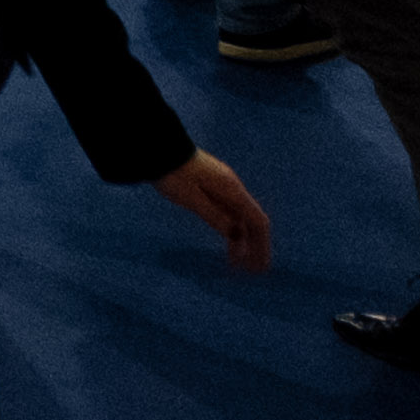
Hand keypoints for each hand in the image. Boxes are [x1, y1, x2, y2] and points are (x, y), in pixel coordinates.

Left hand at [152, 149, 271, 269]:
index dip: (262, 245)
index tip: (261, 266)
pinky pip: (227, 213)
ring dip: (241, 240)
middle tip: (252, 271)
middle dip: (254, 246)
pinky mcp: (210, 188)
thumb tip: (236, 236)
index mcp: (232, 190)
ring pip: (239, 218)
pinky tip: (228, 243)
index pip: (257, 221)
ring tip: (236, 263)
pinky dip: (230, 230)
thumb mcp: (192, 199)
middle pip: (251, 221)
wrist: (157, 149)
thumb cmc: (173, 173)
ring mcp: (222, 187)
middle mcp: (232, 188)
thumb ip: (215, 217)